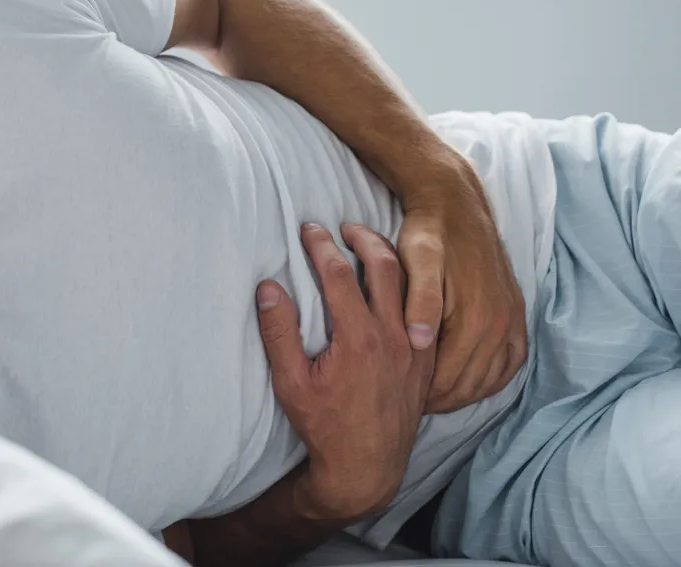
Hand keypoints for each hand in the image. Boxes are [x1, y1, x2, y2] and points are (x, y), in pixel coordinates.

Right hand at [256, 223, 434, 521]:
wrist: (366, 468)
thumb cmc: (324, 426)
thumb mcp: (290, 382)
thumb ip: (279, 332)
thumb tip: (268, 287)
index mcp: (358, 337)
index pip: (338, 273)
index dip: (320, 245)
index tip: (308, 229)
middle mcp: (394, 336)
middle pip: (384, 266)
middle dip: (361, 238)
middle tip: (342, 226)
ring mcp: (416, 348)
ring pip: (411, 285)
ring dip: (389, 257)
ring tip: (369, 243)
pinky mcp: (427, 361)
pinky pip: (426, 310)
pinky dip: (413, 287)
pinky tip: (399, 283)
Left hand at [397, 163, 526, 413]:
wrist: (455, 202)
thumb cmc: (427, 233)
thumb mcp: (415, 261)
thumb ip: (420, 301)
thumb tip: (421, 343)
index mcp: (476, 317)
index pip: (448, 381)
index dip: (421, 395)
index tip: (398, 397)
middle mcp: (502, 323)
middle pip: (469, 386)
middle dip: (439, 399)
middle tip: (409, 400)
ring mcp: (513, 319)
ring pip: (491, 380)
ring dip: (463, 392)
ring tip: (431, 394)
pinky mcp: (517, 313)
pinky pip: (511, 363)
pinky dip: (490, 379)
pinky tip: (467, 380)